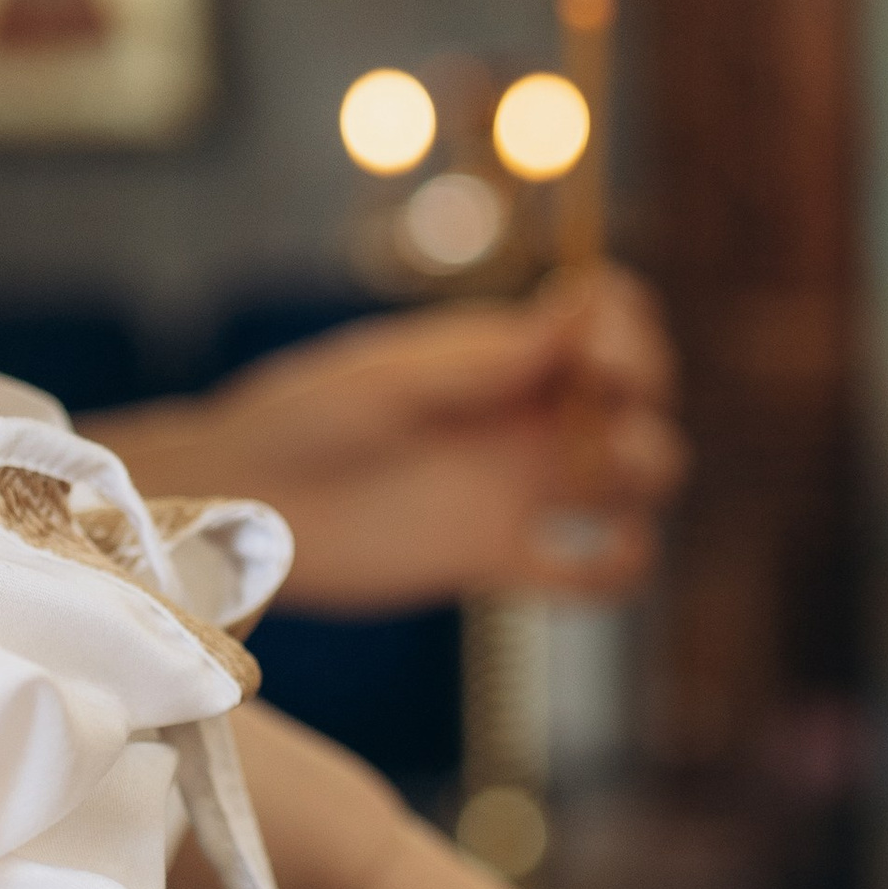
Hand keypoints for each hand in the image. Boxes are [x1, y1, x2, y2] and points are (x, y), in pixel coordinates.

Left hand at [88, 265, 686, 609]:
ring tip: (601, 467)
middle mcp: (519, 417)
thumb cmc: (298, 419)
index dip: (623, 321)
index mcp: (497, 355)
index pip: (600, 319)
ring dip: (647, 467)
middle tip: (607, 387)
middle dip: (644, 382)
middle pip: (633, 396)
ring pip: (631, 480)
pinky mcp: (498, 560)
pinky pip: (592, 574)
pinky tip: (609, 550)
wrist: (240, 505)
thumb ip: (479, 361)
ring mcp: (515, 489)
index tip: (596, 333)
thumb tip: (575, 315)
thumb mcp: (386, 380)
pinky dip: (622, 566)